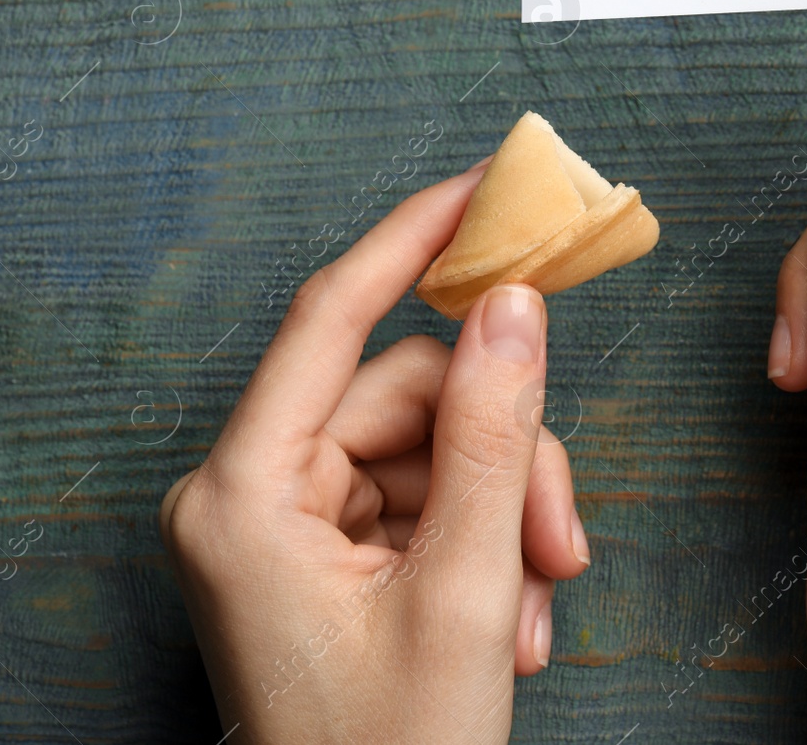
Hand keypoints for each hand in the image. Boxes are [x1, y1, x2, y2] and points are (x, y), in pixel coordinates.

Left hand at [160, 162, 589, 743]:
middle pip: (412, 399)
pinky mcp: (324, 553)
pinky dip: (484, 545)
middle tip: (562, 545)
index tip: (482, 186)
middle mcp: (250, 493)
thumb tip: (515, 307)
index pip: (333, 317)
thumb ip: (497, 436)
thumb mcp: (467, 589)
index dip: (414, 241)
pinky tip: (511, 621)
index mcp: (244, 493)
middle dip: (506, 461)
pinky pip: (426, 499)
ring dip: (505, 516)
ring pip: (435, 449)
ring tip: (536, 607)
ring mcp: (287, 525)